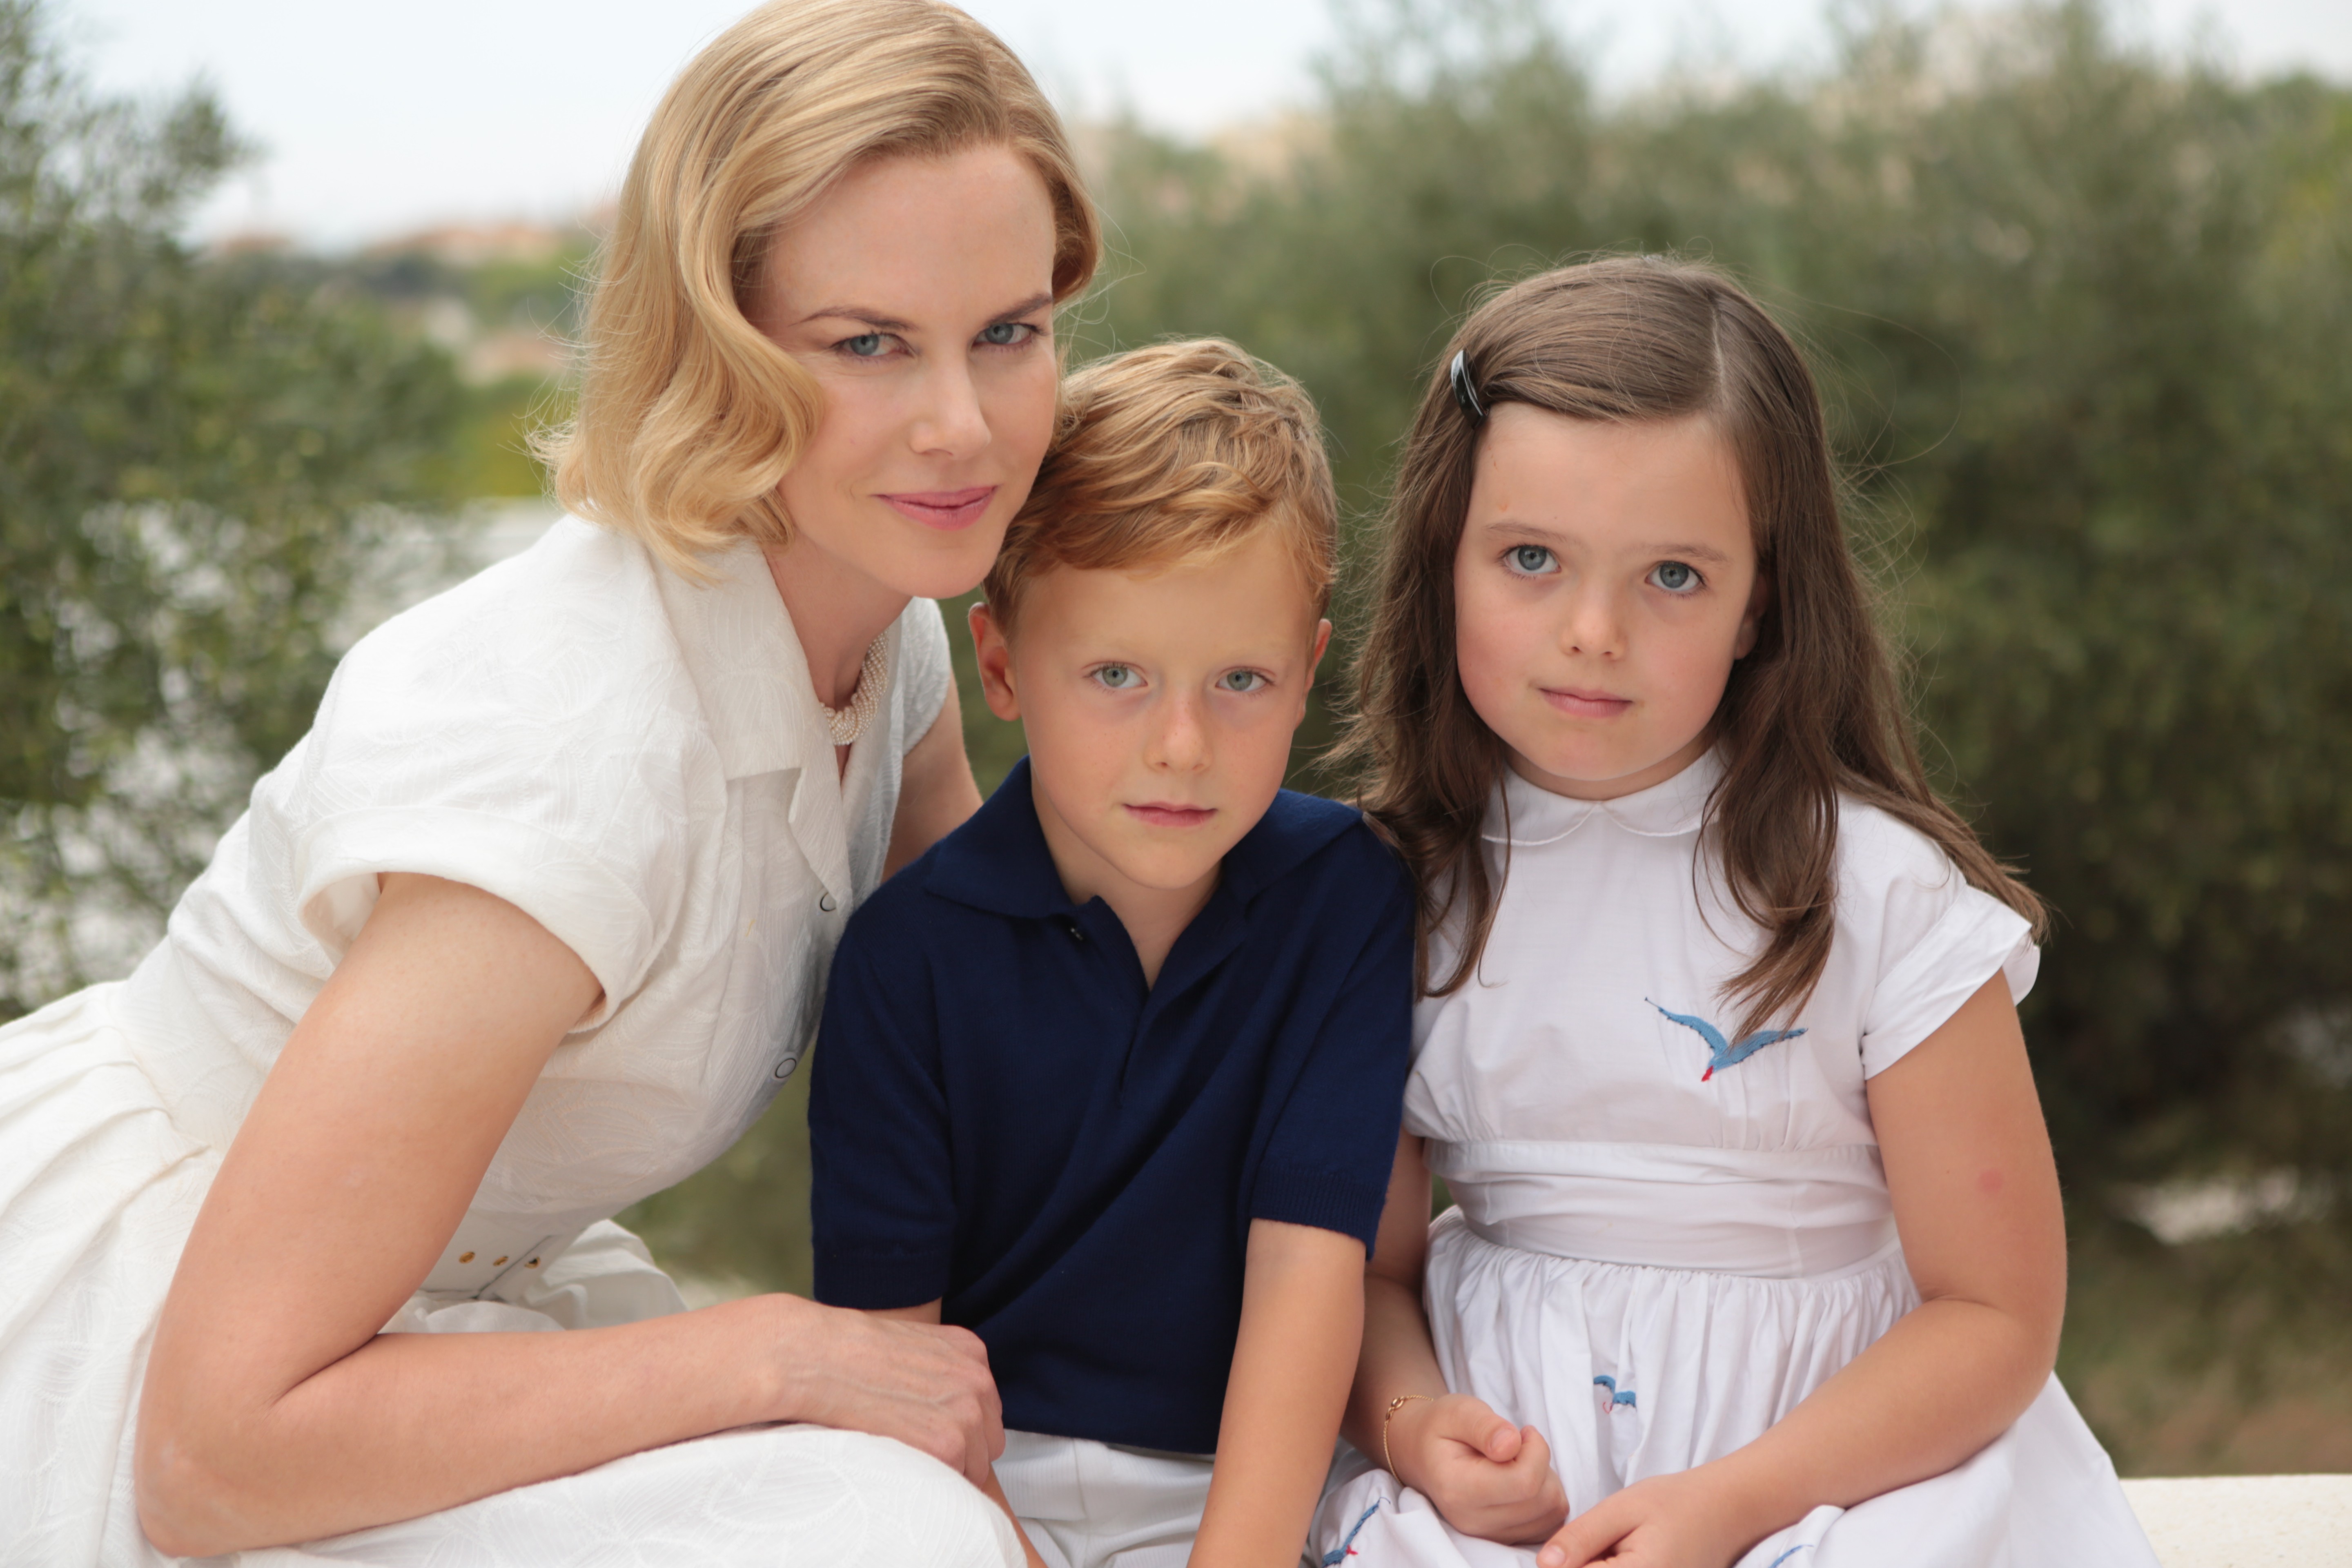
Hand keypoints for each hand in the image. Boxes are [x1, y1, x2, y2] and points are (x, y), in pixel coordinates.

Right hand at [774, 1297, 1005, 1485]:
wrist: (818, 1357)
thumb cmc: (849, 1353)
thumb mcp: (910, 1347)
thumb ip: (937, 1373)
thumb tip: (939, 1408)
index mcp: (970, 1352)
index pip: (985, 1407)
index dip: (959, 1427)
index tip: (929, 1431)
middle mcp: (978, 1380)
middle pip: (989, 1438)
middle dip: (961, 1450)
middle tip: (915, 1450)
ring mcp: (967, 1413)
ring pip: (976, 1465)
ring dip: (947, 1469)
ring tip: (905, 1458)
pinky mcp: (948, 1445)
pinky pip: (956, 1481)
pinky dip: (932, 1482)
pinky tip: (901, 1466)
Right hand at [1388, 1393, 1567, 1544]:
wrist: (1422, 1454)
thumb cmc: (1442, 1428)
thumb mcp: (1458, 1411)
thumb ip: (1485, 1426)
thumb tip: (1511, 1444)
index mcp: (1458, 1489)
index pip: (1524, 1482)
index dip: (1537, 1451)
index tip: (1524, 1431)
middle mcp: (1473, 1521)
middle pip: (1542, 1499)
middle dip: (1542, 1464)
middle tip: (1520, 1445)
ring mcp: (1488, 1535)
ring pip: (1551, 1513)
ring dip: (1547, 1482)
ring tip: (1519, 1463)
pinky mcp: (1503, 1539)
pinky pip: (1550, 1524)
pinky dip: (1547, 1500)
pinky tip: (1524, 1481)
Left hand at [1537, 1468, 1753, 1567]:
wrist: (1728, 1511)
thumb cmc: (1677, 1503)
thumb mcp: (1622, 1509)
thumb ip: (1581, 1538)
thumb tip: (1543, 1565)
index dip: (1562, 1563)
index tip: (1569, 1545)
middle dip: (1581, 1563)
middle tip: (1596, 1541)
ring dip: (1596, 1565)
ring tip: (1614, 1547)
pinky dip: (1610, 1567)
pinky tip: (1619, 1557)